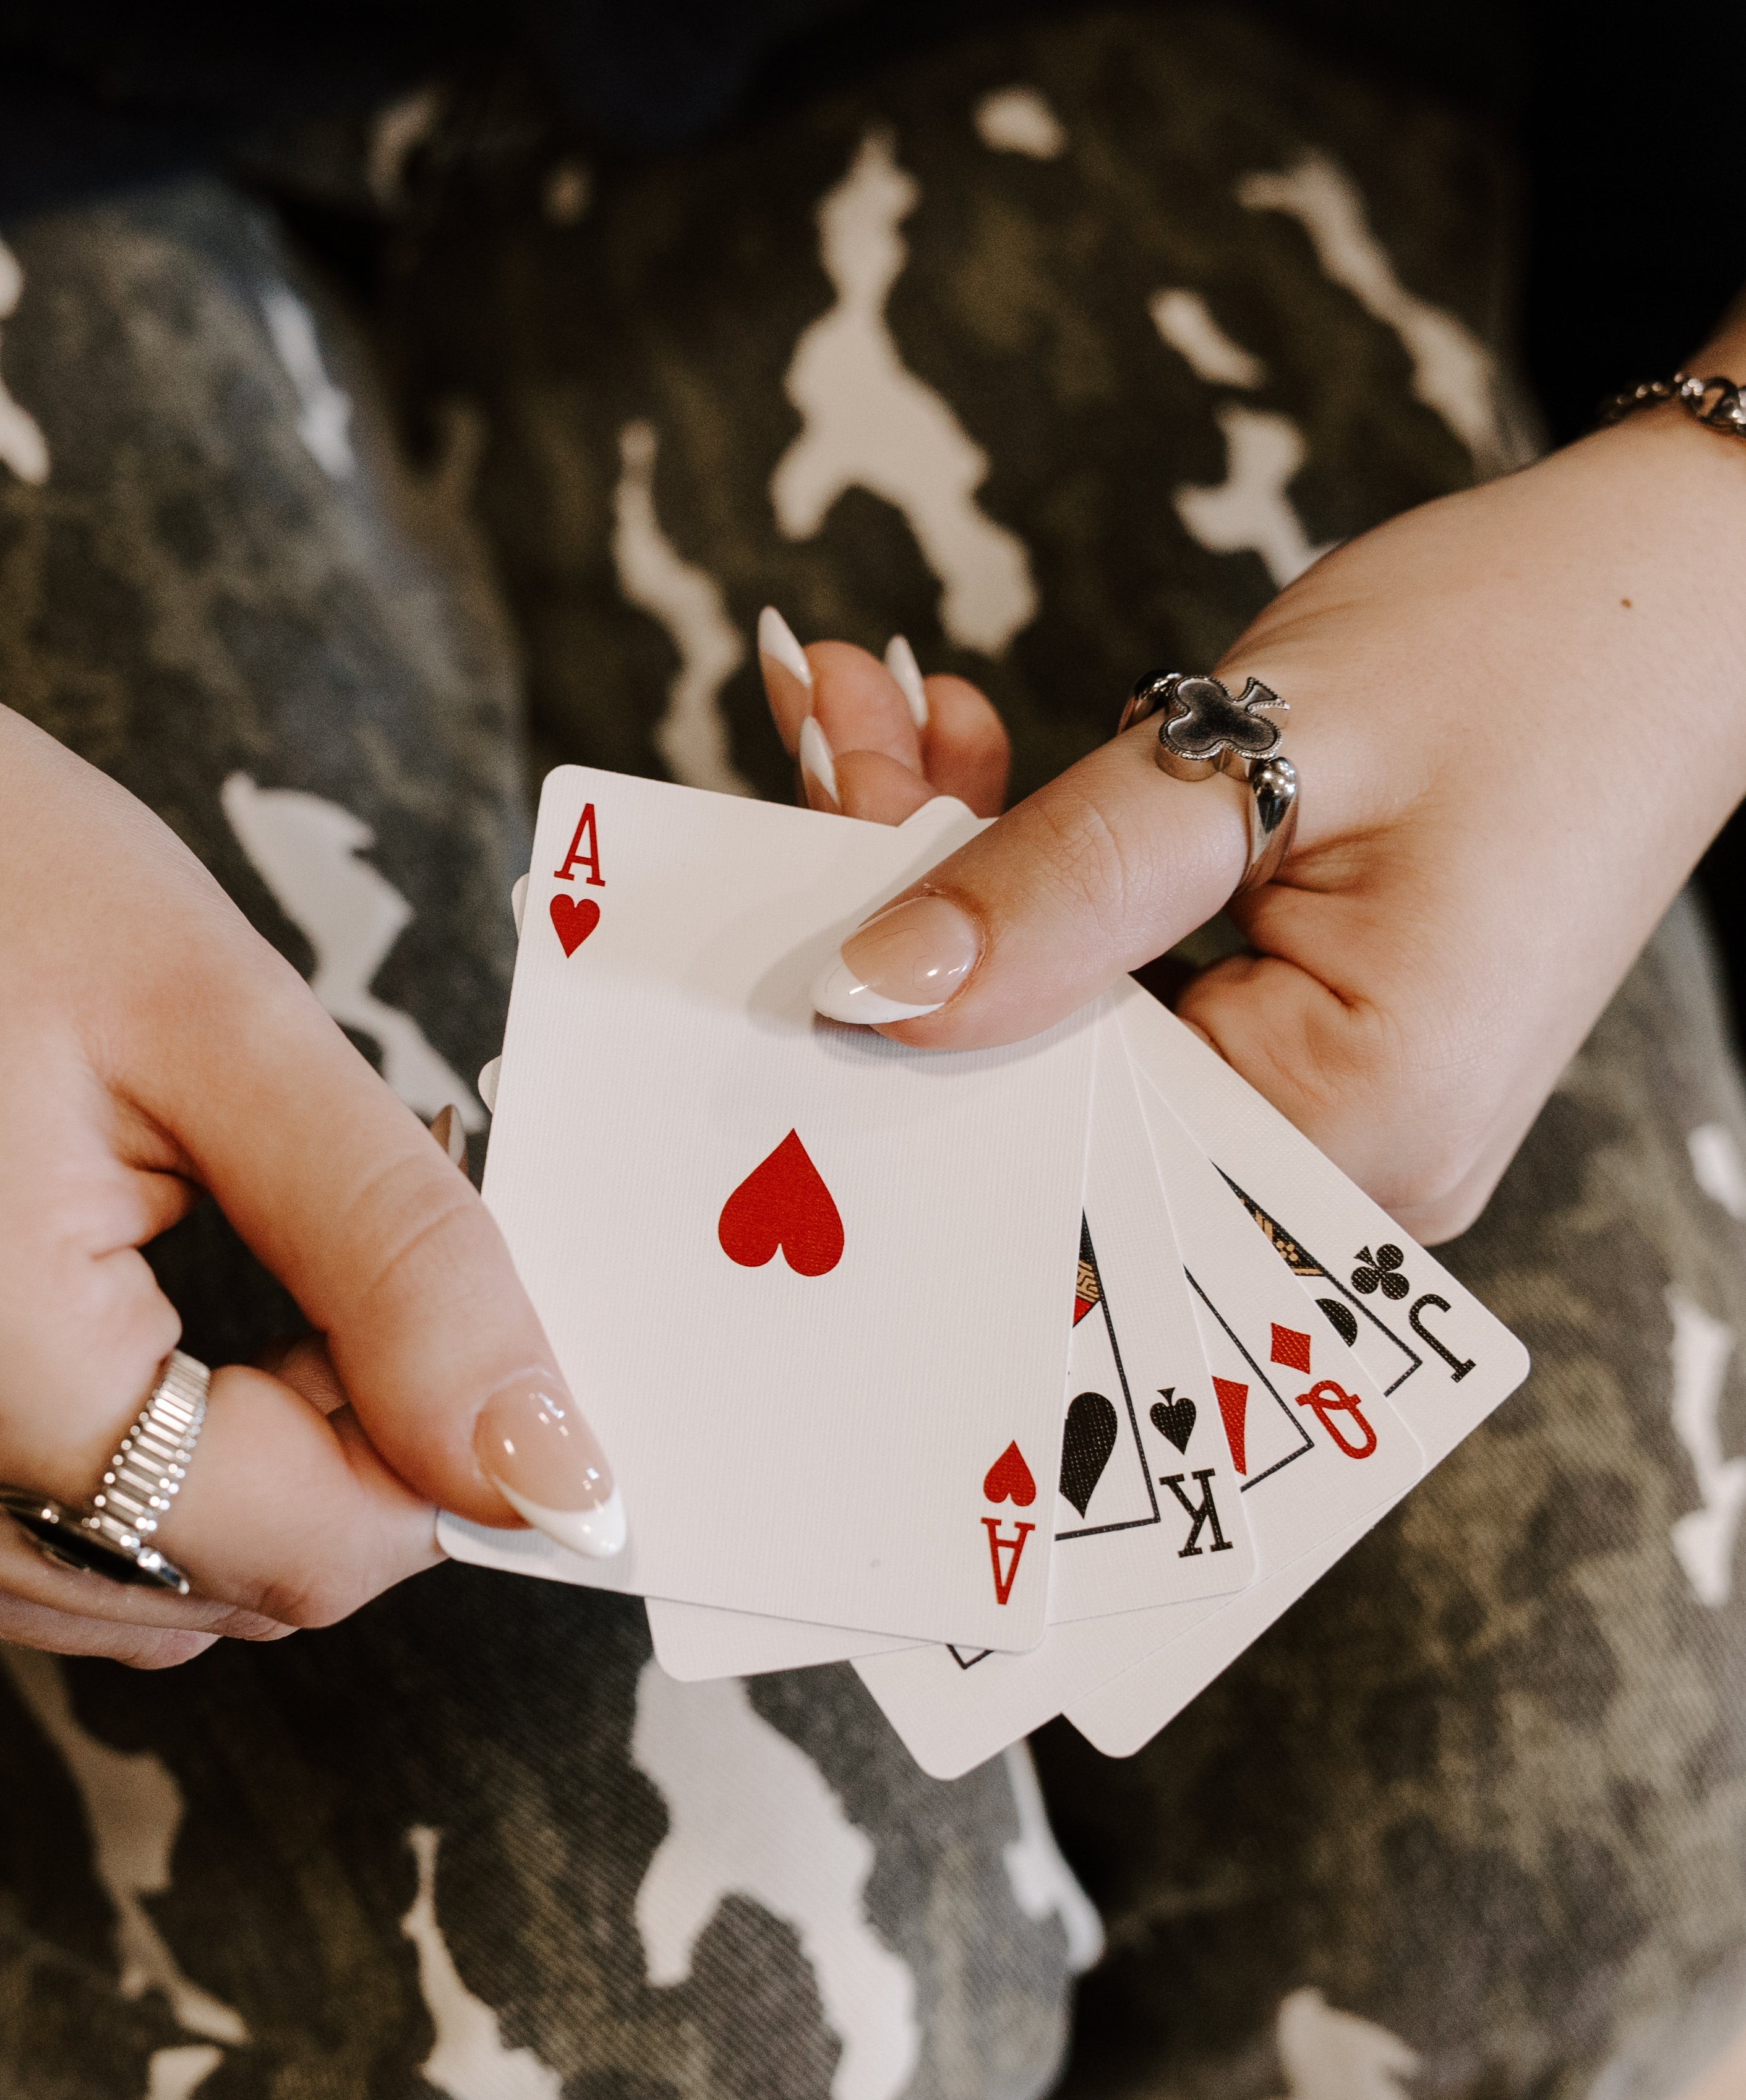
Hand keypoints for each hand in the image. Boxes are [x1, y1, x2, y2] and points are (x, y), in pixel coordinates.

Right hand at [0, 571, 615, 1664]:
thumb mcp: (227, 1027)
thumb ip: (404, 1262)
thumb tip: (541, 1465)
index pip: (298, 1551)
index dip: (434, 1463)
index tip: (468, 1328)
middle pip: (217, 1590)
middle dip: (336, 1464)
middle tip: (338, 1267)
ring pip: (123, 1596)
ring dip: (232, 1485)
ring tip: (224, 1276)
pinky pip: (13, 1556)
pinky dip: (122, 1486)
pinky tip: (133, 1337)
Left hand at [755, 403, 1745, 1241]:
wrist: (1690, 586)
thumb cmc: (1534, 644)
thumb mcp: (1269, 746)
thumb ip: (1060, 886)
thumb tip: (870, 996)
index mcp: (1358, 1133)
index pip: (1054, 1118)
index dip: (902, 1000)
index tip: (795, 857)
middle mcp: (1338, 1160)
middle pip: (1043, 1069)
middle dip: (911, 900)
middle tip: (827, 733)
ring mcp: (1316, 1103)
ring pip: (1063, 1011)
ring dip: (960, 858)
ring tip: (874, 710)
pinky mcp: (1294, 1035)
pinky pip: (1119, 974)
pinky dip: (1039, 863)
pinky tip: (962, 752)